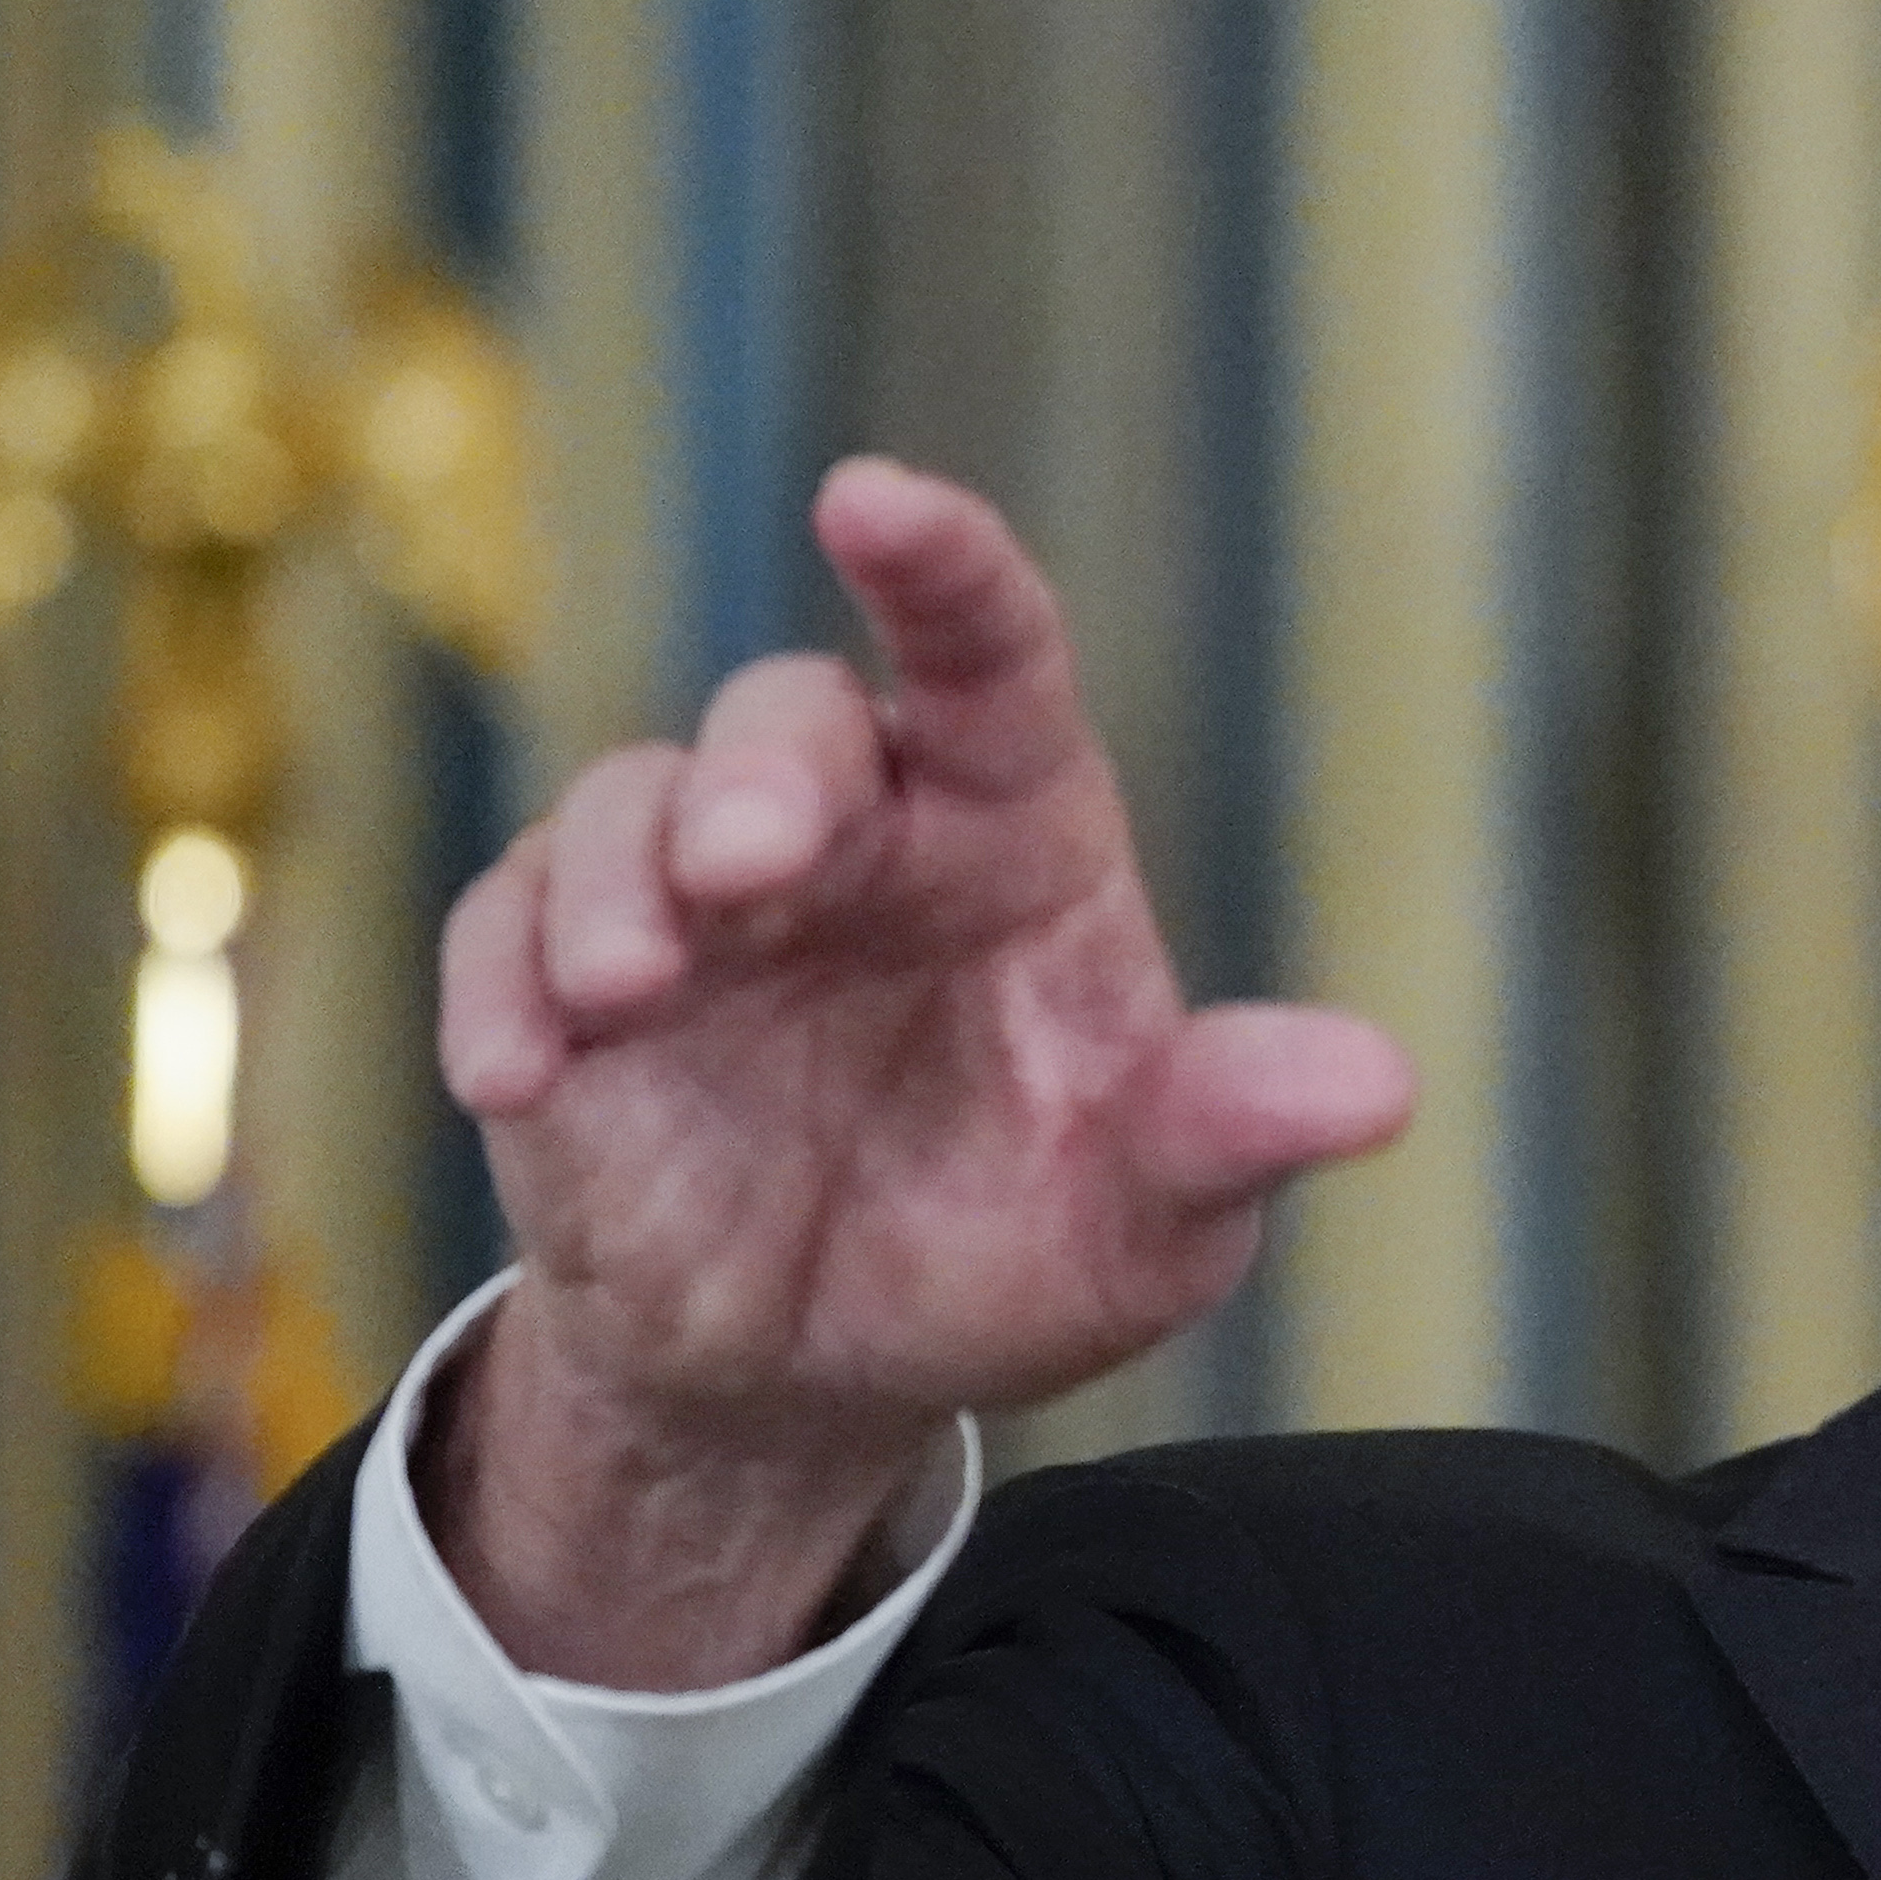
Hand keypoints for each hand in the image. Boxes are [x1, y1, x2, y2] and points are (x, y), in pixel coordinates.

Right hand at [427, 460, 1412, 1684]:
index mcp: (1014, 835)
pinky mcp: (560, 984)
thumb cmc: (1010, 1257)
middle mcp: (854, 834)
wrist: (821, 1377)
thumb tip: (1378, 1088)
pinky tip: (519, 1079)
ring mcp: (692, 899)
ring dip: (613, 883)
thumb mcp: (1152, 1225)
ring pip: (627, 804)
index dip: (941, 565)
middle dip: (758, 777)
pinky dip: (502, 992)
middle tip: (751, 868)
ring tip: (631, 986)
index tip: (875, 502)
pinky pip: (504, 935)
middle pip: (791, 722)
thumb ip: (1231, 1135)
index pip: (991, 658)